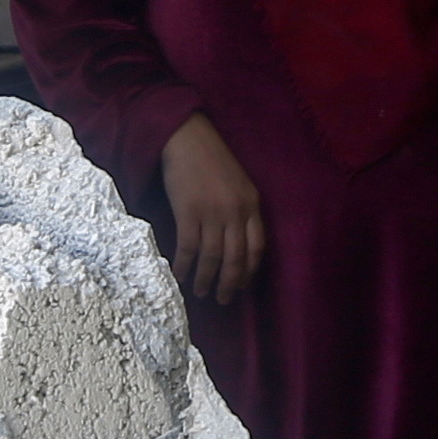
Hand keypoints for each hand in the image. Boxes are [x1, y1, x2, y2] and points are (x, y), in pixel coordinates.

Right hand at [157, 114, 266, 304]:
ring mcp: (212, 213)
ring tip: (201, 293)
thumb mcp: (238, 183)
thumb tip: (234, 240)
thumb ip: (241, 209)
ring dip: (206, 279)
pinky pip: (189, 248)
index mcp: (252, 204)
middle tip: (224, 300)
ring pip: (212, 257)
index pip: (257, 247)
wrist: (186, 138)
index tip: (243, 285)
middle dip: (230, 283)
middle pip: (236, 258)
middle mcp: (236, 212)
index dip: (250, 270)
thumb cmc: (210, 159)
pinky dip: (185, 265)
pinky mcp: (188, 212)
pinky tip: (180, 275)